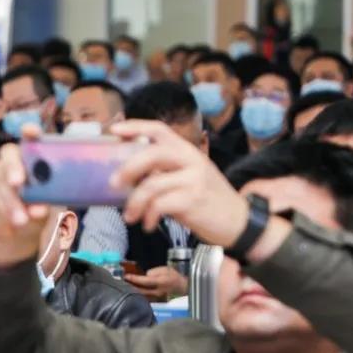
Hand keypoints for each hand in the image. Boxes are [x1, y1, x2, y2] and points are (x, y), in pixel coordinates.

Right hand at [0, 123, 50, 268]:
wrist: (21, 227)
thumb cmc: (40, 206)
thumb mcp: (48, 203)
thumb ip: (44, 201)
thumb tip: (38, 209)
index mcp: (31, 157)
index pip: (30, 139)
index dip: (30, 133)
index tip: (30, 131)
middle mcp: (11, 162)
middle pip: (8, 158)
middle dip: (12, 169)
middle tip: (18, 183)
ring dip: (9, 203)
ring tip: (22, 220)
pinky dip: (2, 215)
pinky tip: (11, 226)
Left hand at [110, 119, 248, 247]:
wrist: (238, 221)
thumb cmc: (206, 200)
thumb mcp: (188, 178)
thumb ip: (164, 171)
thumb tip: (127, 175)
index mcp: (187, 151)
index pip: (160, 130)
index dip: (135, 127)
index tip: (114, 130)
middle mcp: (192, 159)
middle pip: (152, 153)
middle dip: (128, 169)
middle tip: (113, 184)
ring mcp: (194, 179)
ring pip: (151, 184)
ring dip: (134, 204)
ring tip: (130, 217)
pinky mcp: (194, 199)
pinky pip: (159, 205)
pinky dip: (148, 217)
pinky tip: (148, 225)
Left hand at [125, 266, 187, 301]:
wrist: (181, 287)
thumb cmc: (174, 276)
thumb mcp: (165, 269)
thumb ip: (154, 272)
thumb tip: (145, 275)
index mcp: (160, 282)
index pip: (144, 281)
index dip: (134, 278)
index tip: (126, 276)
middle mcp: (157, 291)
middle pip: (140, 290)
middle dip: (130, 285)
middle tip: (123, 280)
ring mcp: (156, 297)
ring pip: (141, 295)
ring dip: (133, 290)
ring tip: (125, 284)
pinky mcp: (154, 300)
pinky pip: (143, 297)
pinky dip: (137, 293)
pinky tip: (132, 289)